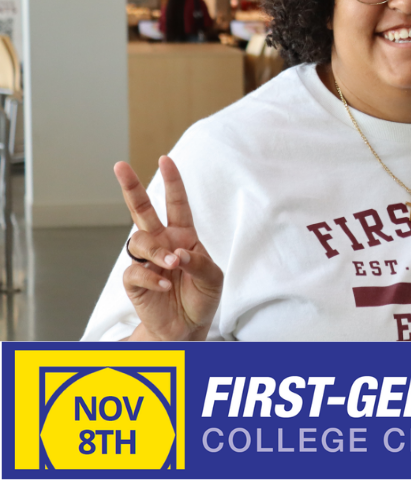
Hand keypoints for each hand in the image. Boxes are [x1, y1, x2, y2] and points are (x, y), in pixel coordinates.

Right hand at [116, 156, 222, 340]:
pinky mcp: (134, 281)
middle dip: (131, 186)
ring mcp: (146, 260)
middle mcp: (162, 243)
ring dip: (156, 251)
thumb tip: (177, 253)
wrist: (188, 327)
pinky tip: (163, 285)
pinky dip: (150, 277)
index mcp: (183, 236)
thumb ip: (199, 262)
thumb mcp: (213, 278)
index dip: (173, 182)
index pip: (177, 204)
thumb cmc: (201, 297)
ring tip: (171, 266)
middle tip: (120, 165)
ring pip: (138, 240)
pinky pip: (135, 271)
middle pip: (142, 210)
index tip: (166, 159)